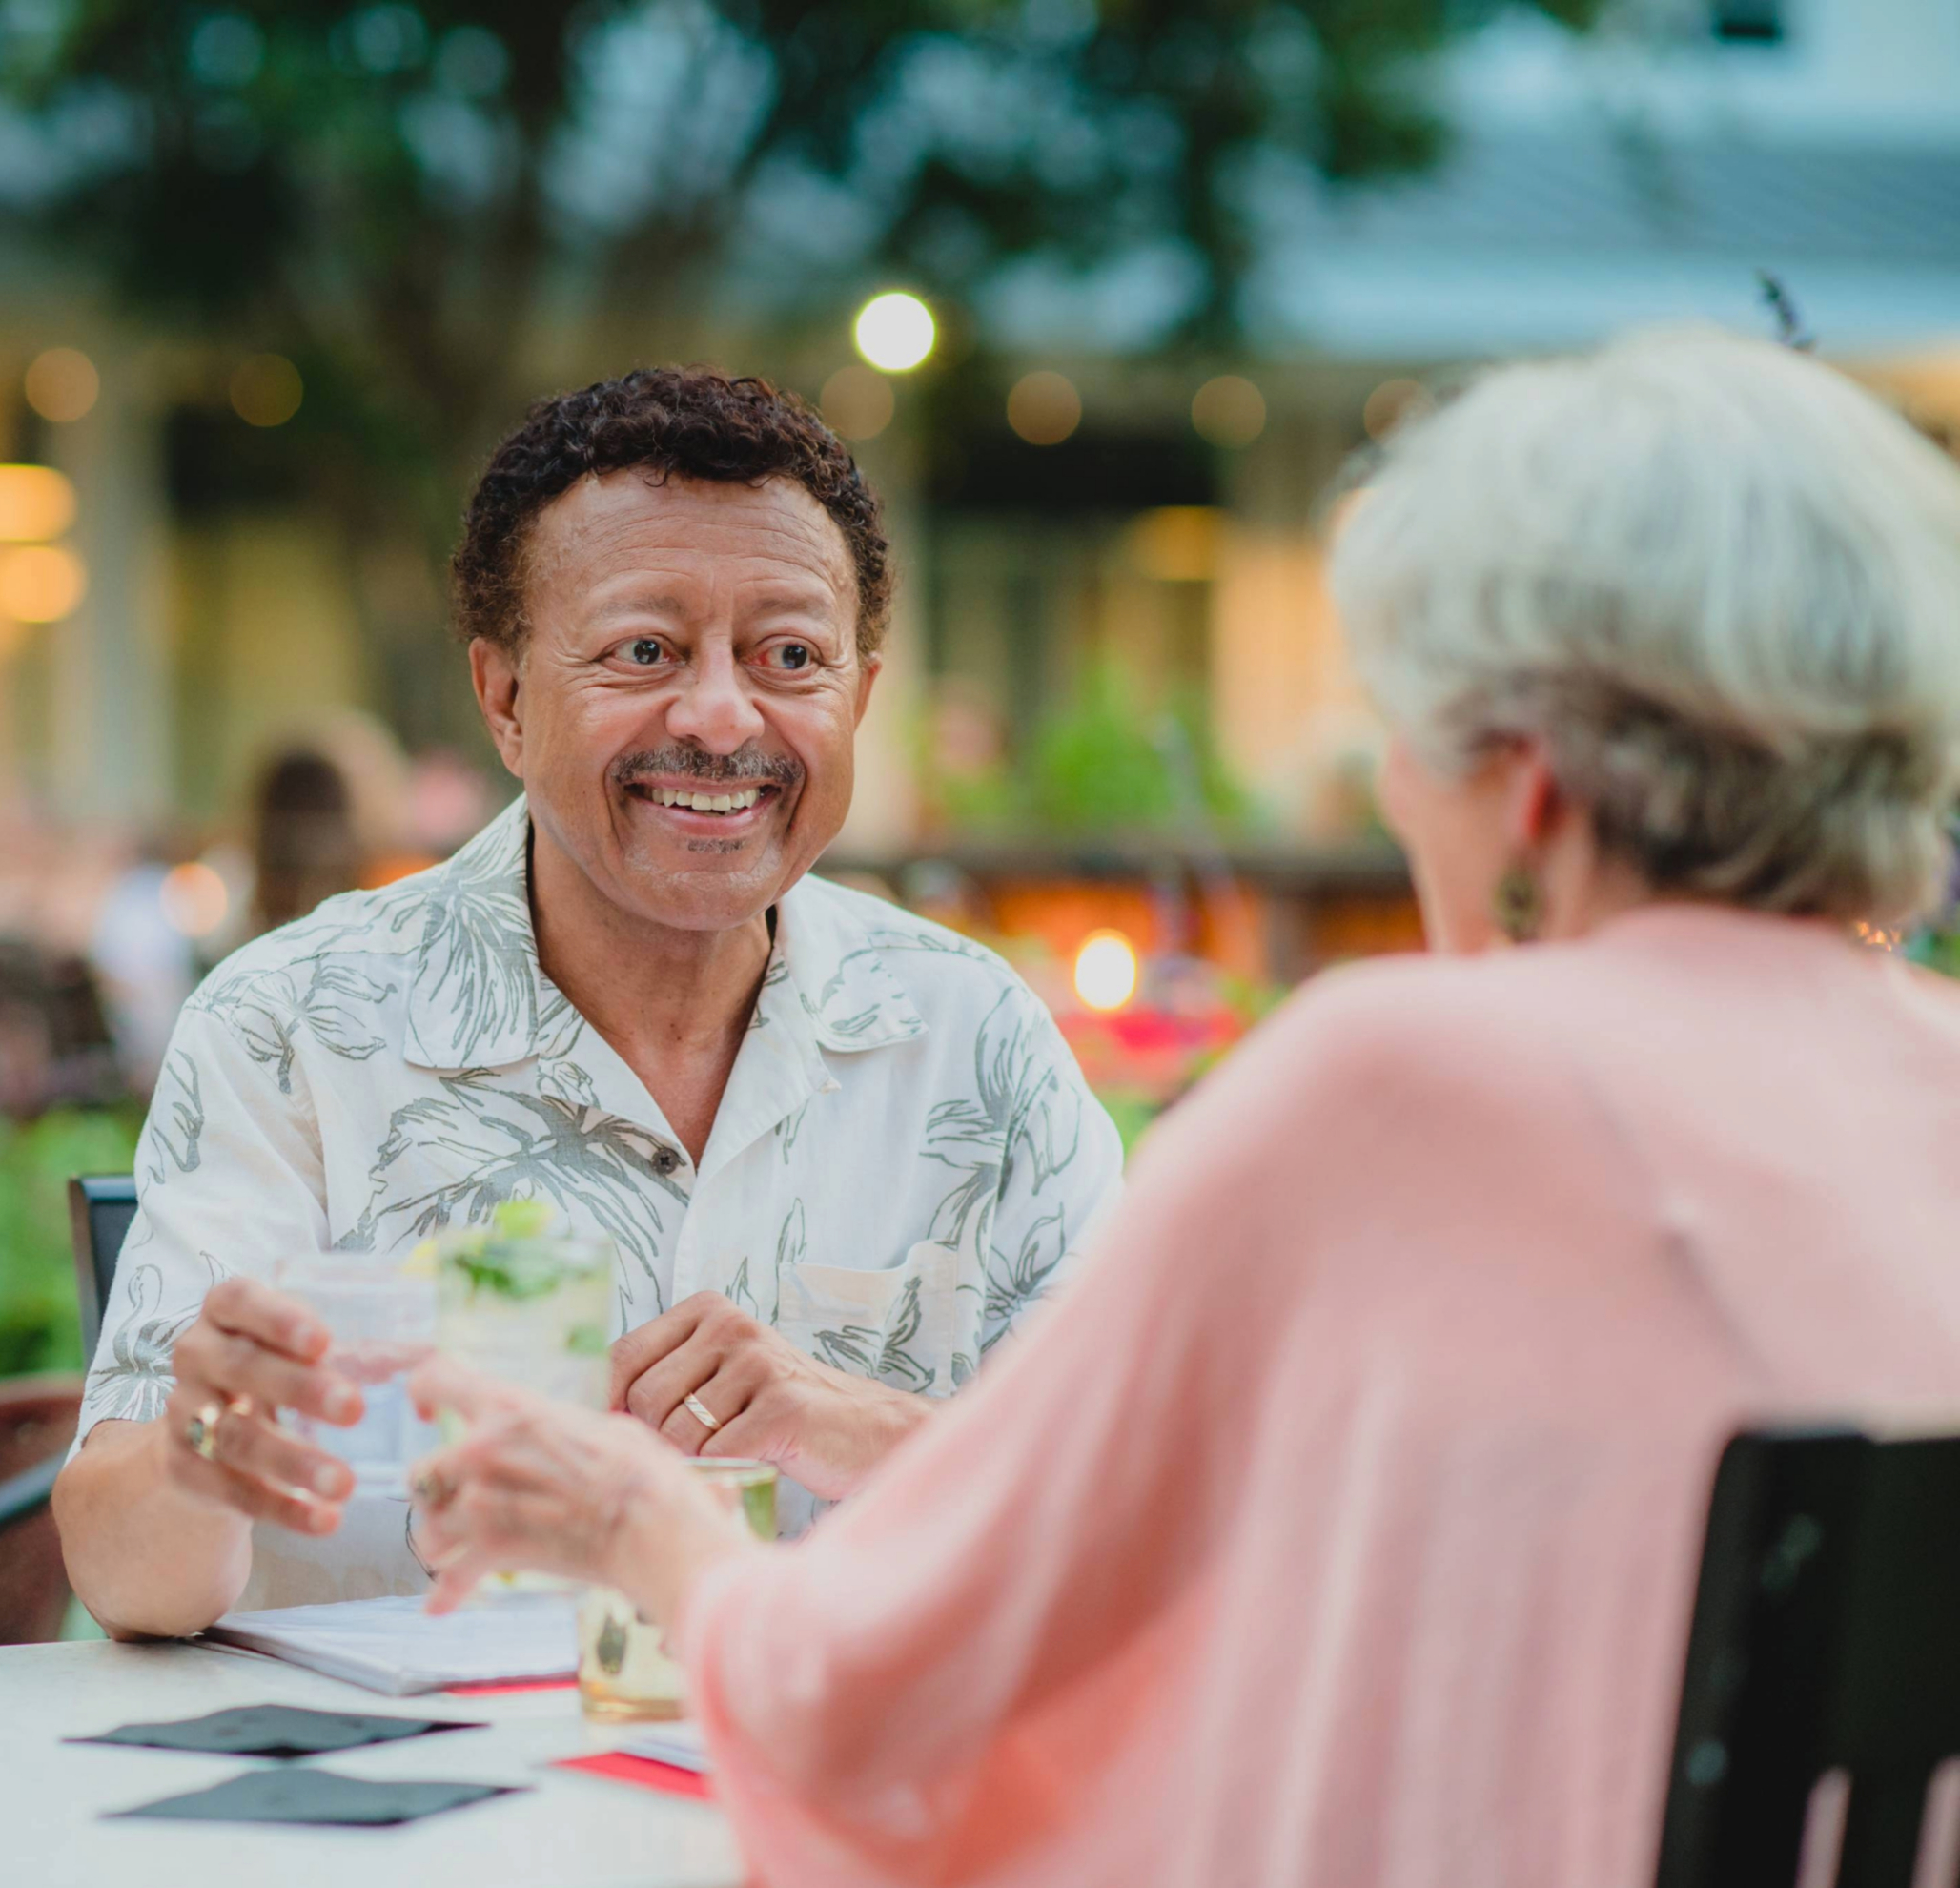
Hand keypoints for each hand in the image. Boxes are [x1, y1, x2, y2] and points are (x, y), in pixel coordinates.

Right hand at [159, 1277, 362, 1535]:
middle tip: (356, 1409)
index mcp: (225, 1313)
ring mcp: (185, 1413)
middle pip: (242, 1367)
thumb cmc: (275, 1370)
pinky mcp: (184, 1469)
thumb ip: (348, 1343)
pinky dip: (283, 1508)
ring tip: (345, 1483)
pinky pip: (233, 1491)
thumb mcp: (297, 1348)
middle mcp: (196, 1356)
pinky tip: (325, 1519)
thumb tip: (434, 1356)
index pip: (238, 1300)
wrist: (204, 1433)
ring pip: (237, 1437)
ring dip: (295, 1461)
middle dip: (299, 1389)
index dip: (278, 1318)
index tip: (324, 1341)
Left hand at [406, 1357, 751, 1619]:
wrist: (653, 1526)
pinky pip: (450, 1574)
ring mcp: (483, 1501)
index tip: (430, 1412)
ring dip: (441, 1540)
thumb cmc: (641, 1470)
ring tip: (460, 1548)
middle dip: (439, 1490)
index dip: (427, 1393)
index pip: (437, 1379)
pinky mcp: (493, 1549)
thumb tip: (553, 1431)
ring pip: (427, 1527)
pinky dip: (447, 1590)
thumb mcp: (600, 1425)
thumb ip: (554, 1427)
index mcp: (511, 1408)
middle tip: (465, 1501)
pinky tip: (441, 1603)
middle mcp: (483, 1449)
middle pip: (422, 1471)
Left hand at [610, 1292, 931, 1500]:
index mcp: (708, 1311)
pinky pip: (716, 1454)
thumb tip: (588, 1419)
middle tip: (696, 1451)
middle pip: (642, 1398)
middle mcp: (731, 1325)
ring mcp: (758, 1361)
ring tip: (731, 1451)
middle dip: (657, 1439)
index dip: (610, 1404)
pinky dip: (725, 1471)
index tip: (626, 1436)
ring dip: (694, 1459)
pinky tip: (755, 1460)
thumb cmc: (779, 1411)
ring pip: (675, 1431)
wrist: (866, 1431)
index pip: (622, 1356)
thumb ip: (665, 1380)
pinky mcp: (782, 1405)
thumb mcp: (720, 1376)